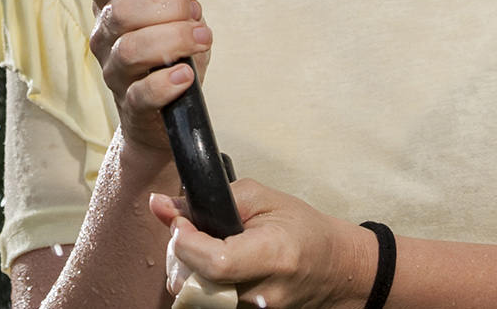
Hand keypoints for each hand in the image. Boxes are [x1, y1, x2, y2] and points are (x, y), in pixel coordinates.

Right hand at [86, 0, 212, 151]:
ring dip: (173, 39)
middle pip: (121, 9)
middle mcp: (104, 37)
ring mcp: (115, 73)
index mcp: (108, 6)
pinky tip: (187, 76)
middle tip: (193, 11)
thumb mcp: (161, 3)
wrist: (164, 118)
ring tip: (201, 38)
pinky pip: (143, 92)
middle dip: (166, 4)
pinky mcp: (133, 107)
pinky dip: (168, 82)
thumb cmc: (165, 50)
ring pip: (131, 48)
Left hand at [151, 181, 370, 308]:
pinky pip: (208, 305)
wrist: (335, 268)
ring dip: (188, 272)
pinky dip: (201, 285)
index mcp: (273, 256)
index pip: (214, 263)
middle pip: (197, 285)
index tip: (179, 223)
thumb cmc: (304, 230)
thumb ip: (209, 200)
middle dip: (180, 257)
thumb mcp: (262, 198)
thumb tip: (161, 206)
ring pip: (196, 299)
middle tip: (186, 233)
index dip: (186, 242)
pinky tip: (211, 268)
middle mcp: (264, 294)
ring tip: (202, 249)